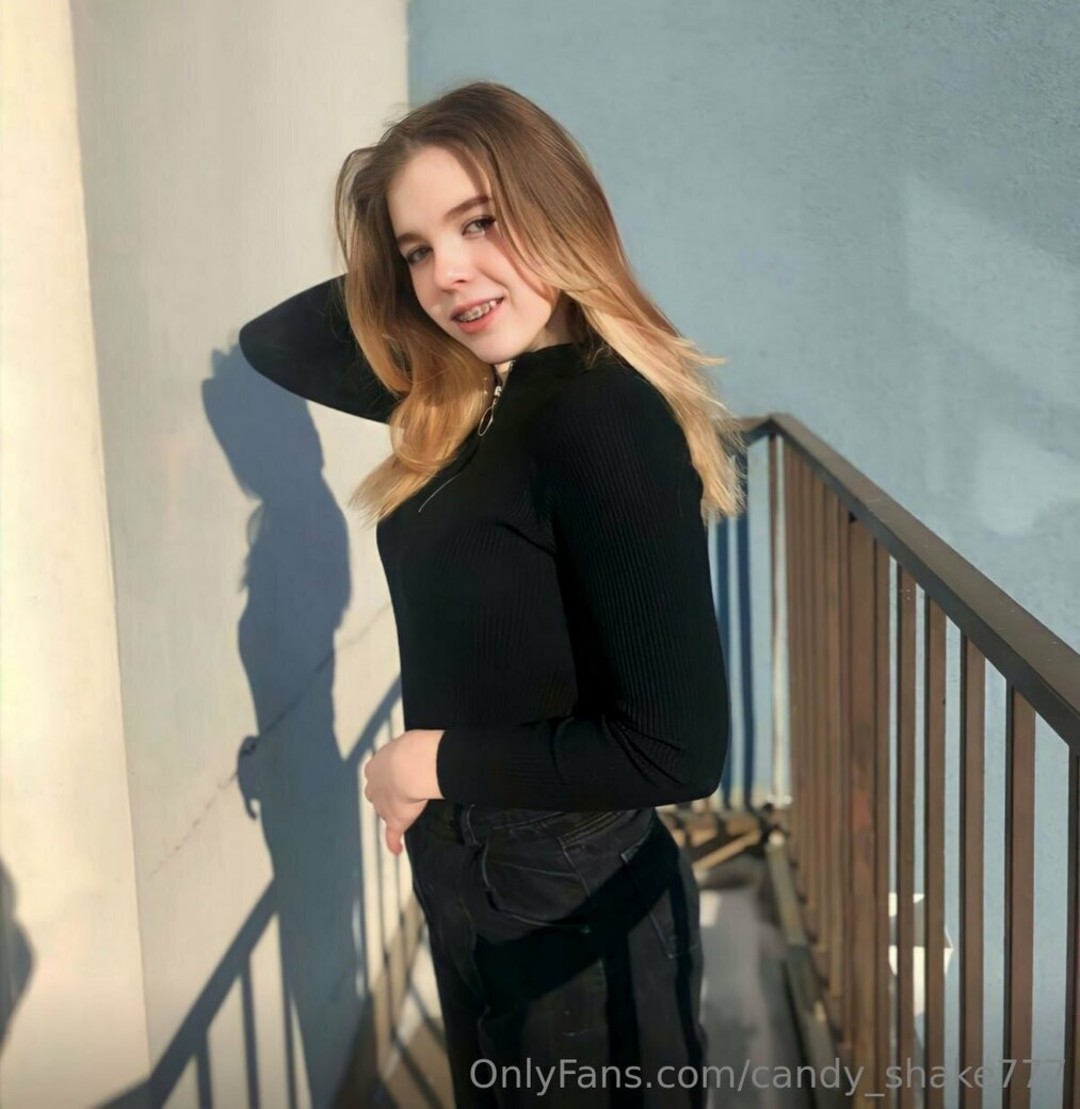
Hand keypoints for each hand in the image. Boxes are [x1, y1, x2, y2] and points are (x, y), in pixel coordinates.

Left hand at [363, 728, 443, 854]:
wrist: (411, 767)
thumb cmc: (411, 749)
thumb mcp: (406, 743)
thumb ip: (406, 751)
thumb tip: (417, 749)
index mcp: (373, 767)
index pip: (377, 776)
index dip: (388, 778)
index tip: (398, 775)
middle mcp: (373, 788)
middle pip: (377, 796)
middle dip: (386, 795)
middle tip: (401, 793)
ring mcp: (383, 806)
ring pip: (385, 812)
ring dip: (392, 813)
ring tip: (404, 812)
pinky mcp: (395, 820)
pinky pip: (392, 835)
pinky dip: (394, 842)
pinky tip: (396, 849)